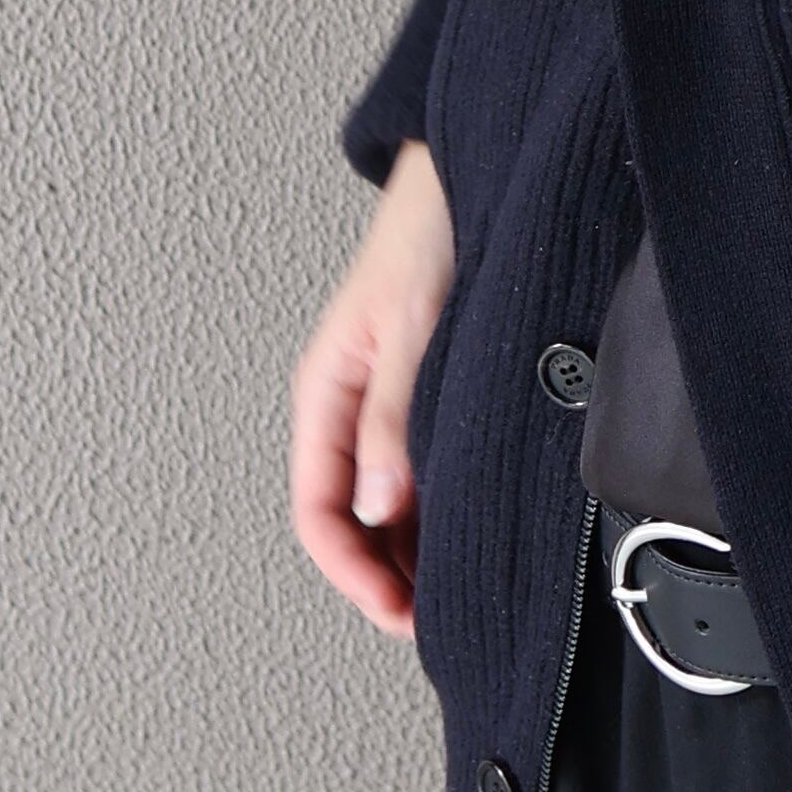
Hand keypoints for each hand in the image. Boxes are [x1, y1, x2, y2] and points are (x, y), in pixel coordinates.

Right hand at [290, 139, 453, 638]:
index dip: (354, 572)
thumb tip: (380, 507)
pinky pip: (420, 467)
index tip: (398, 612)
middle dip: (385, 574)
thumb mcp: (412, 330)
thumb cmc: (431, 231)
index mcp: (326, 392)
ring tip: (456, 590)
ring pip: (388, 499)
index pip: (320, 511)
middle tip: (434, 620)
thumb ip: (394, 419)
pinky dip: (438, 506)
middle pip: (353, 517)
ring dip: (414, 547)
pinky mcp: (427, 389)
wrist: (471, 171)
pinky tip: (468, 530)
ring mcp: (388, 400)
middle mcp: (351, 404)